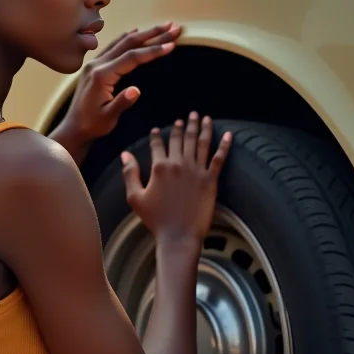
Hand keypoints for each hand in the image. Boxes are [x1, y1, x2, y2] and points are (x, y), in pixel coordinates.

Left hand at [50, 23, 181, 164]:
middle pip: (129, 43)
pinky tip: (136, 32)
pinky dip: (128, 38)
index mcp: (102, 76)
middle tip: (174, 27)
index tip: (171, 44)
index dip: (152, 50)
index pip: (132, 57)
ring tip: (163, 26)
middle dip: (153, 34)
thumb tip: (136, 90)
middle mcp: (97, 65)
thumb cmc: (92, 125)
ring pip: (122, 42)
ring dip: (143, 33)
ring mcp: (94, 63)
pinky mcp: (94, 66)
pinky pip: (114, 46)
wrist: (73, 128)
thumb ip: (122, 103)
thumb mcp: (108, 118)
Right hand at [121, 114, 231, 245]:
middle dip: (183, 125)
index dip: (157, 135)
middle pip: (181, 139)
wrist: (179, 236)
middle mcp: (179, 164)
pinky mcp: (211, 180)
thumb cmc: (155, 220)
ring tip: (202, 117)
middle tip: (186, 117)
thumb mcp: (135, 197)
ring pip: (200, 142)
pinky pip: (219, 158)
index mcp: (160, 167)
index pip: (158, 144)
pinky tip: (228, 135)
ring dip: (201, 127)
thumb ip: (130, 173)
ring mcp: (196, 171)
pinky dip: (224, 145)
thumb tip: (125, 155)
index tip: (158, 130)